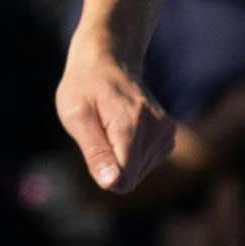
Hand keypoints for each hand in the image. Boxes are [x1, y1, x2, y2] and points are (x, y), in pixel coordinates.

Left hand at [52, 37, 174, 191]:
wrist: (108, 61)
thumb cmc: (85, 88)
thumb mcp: (75, 116)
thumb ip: (95, 152)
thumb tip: (112, 184)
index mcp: (132, 126)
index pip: (122, 178)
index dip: (101, 171)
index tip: (92, 144)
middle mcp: (157, 131)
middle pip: (129, 179)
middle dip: (109, 164)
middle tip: (99, 131)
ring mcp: (167, 134)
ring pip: (137, 174)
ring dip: (118, 158)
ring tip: (110, 128)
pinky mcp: (169, 137)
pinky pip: (144, 166)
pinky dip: (129, 155)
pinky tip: (121, 130)